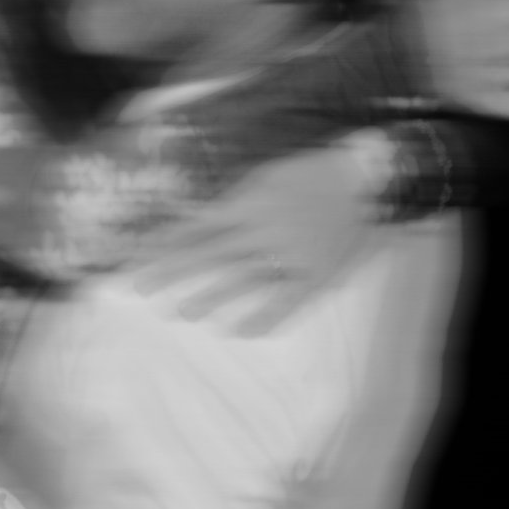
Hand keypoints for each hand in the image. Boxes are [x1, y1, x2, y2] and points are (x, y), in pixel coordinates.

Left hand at [135, 136, 384, 332]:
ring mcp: (291, 253)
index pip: (198, 226)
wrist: (369, 177)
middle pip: (211, 253)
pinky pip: (289, 300)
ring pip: (244, 278)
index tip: (140, 258)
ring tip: (182, 312)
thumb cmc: (309, 176)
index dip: (167, 244)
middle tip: (142, 289)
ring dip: (212, 296)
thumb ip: (230, 202)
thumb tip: (190, 225)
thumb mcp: (262, 178)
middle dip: (174, 271)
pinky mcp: (317, 273)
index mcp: (249, 203)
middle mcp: (265, 229)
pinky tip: (240, 332)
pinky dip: (265, 317)